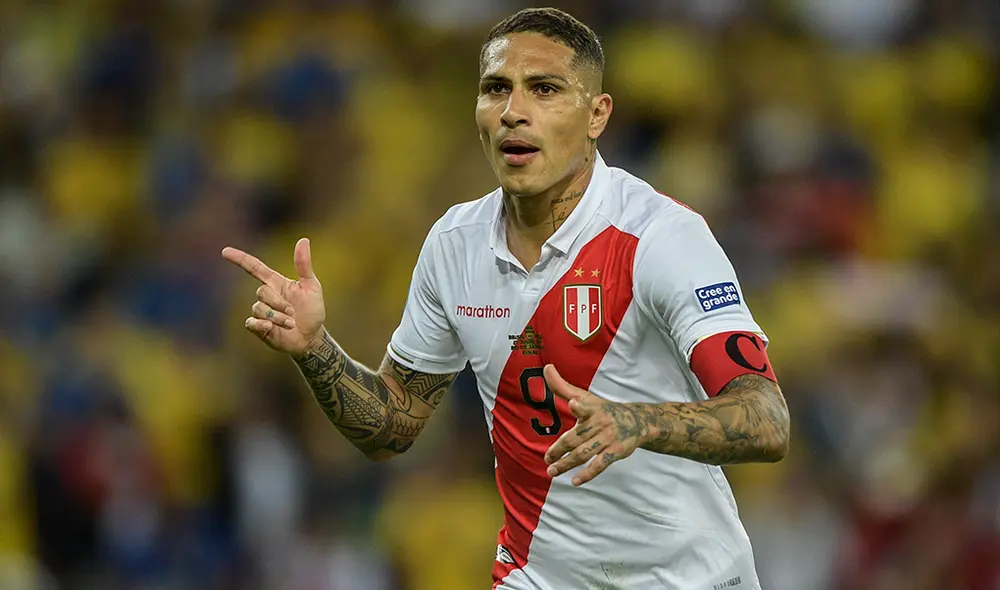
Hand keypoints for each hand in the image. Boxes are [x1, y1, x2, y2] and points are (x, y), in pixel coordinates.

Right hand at [222, 237, 325, 356]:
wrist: (311, 336)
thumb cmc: (312, 310)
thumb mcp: (312, 286)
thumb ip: (304, 265)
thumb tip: (303, 240)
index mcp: (276, 283)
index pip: (254, 267)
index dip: (240, 259)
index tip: (225, 252)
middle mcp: (266, 296)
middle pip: (261, 291)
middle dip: (279, 303)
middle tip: (293, 312)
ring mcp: (261, 312)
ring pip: (258, 308)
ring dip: (277, 316)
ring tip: (290, 323)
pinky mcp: (259, 327)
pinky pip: (251, 322)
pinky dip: (261, 324)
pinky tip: (271, 327)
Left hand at [542, 364, 653, 485]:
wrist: (637, 421)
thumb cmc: (603, 410)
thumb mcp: (585, 397)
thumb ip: (562, 386)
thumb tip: (546, 367)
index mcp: (591, 409)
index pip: (584, 406)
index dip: (579, 406)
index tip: (574, 403)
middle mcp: (599, 423)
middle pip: (576, 439)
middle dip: (559, 450)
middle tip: (547, 460)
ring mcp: (608, 439)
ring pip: (584, 454)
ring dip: (567, 464)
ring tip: (552, 471)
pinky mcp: (615, 452)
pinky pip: (599, 465)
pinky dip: (587, 474)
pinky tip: (575, 481)